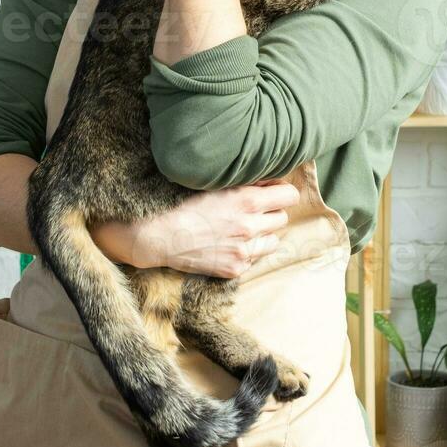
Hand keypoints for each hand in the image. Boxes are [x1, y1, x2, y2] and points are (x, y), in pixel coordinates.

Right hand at [93, 181, 298, 277]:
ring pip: (274, 241)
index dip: (282, 192)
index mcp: (246, 201)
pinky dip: (247, 251)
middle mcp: (249, 226)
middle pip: (282, 218)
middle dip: (271, 212)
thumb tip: (269, 177)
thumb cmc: (180, 202)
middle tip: (254, 210)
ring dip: (264, 233)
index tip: (273, 192)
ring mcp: (243, 250)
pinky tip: (230, 243)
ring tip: (244, 228)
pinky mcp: (234, 268)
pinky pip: (255, 258)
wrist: (156, 235)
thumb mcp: (213, 182)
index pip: (289, 196)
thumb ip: (244, 180)